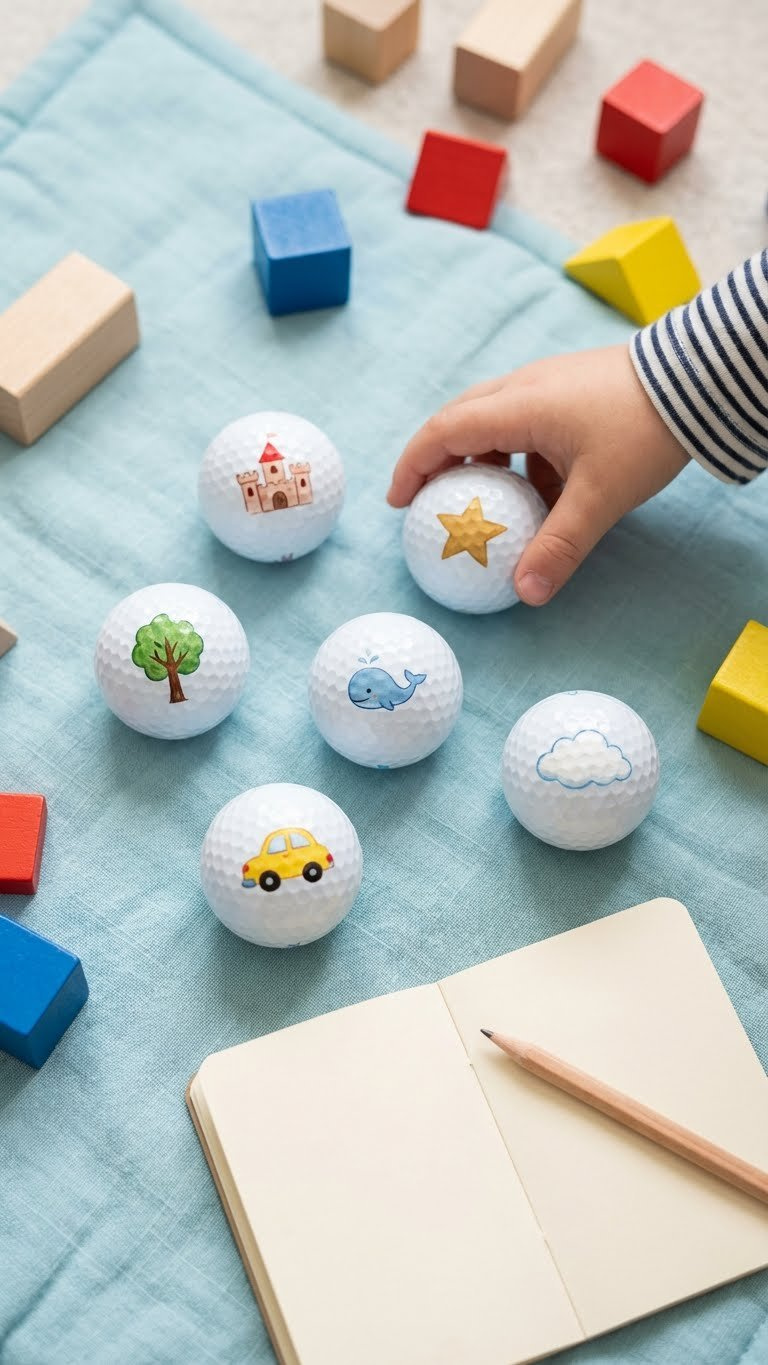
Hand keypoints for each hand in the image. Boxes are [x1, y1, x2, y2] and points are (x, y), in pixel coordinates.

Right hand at [387, 344, 689, 604]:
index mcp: (518, 406)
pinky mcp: (570, 388)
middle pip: (459, 421)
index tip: (399, 503)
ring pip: (493, 419)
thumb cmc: (645, 431)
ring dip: (482, 459)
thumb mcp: (601, 497)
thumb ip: (559, 546)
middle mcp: (523, 387)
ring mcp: (547, 383)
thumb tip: (525, 595)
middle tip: (429, 503)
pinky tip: (543, 490)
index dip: (412, 466)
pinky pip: (526, 421)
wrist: (699, 379)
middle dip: (437, 462)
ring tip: (488, 504)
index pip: (442, 433)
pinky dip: (518, 455)